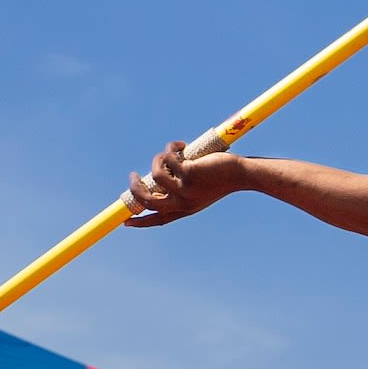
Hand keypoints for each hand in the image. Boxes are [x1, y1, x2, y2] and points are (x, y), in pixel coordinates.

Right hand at [124, 141, 242, 227]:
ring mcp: (185, 189)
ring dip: (157, 160)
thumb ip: (182, 189)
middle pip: (147, 201)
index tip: (125, 221)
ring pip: (155, 176)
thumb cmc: (223, 178)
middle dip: (135, 188)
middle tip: (133, 175)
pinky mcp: (189, 173)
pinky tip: (182, 146)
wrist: (242, 174)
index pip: (158, 220)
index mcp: (185, 209)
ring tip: (168, 153)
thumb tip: (158, 179)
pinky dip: (171, 149)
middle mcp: (182, 203)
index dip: (140, 222)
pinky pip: (169, 159)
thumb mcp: (201, 190)